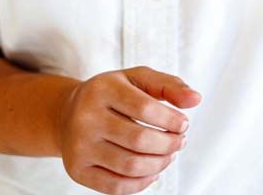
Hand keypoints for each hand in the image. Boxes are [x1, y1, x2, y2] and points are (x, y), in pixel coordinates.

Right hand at [55, 65, 201, 193]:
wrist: (66, 112)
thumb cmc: (110, 93)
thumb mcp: (136, 78)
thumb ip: (167, 84)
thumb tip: (196, 99)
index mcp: (102, 88)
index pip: (145, 108)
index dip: (171, 119)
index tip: (184, 124)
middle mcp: (86, 116)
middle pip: (139, 140)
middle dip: (169, 144)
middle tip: (180, 142)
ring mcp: (80, 145)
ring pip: (130, 166)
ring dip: (159, 164)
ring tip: (168, 155)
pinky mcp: (77, 170)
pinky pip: (116, 187)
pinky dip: (142, 183)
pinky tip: (152, 172)